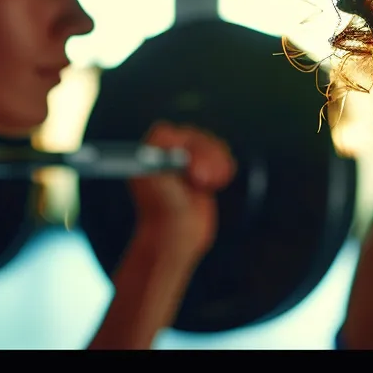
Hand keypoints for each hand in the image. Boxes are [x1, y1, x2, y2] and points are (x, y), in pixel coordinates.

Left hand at [128, 122, 236, 259]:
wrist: (178, 239)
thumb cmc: (164, 218)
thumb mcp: (160, 188)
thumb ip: (164, 162)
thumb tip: (169, 145)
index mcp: (149, 156)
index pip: (166, 133)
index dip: (183, 145)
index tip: (189, 166)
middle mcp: (166, 156)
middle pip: (193, 136)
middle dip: (204, 156)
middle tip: (203, 180)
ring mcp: (186, 162)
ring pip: (210, 144)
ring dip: (216, 162)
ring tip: (210, 184)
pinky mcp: (202, 170)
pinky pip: (220, 155)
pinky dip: (224, 166)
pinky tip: (218, 182)